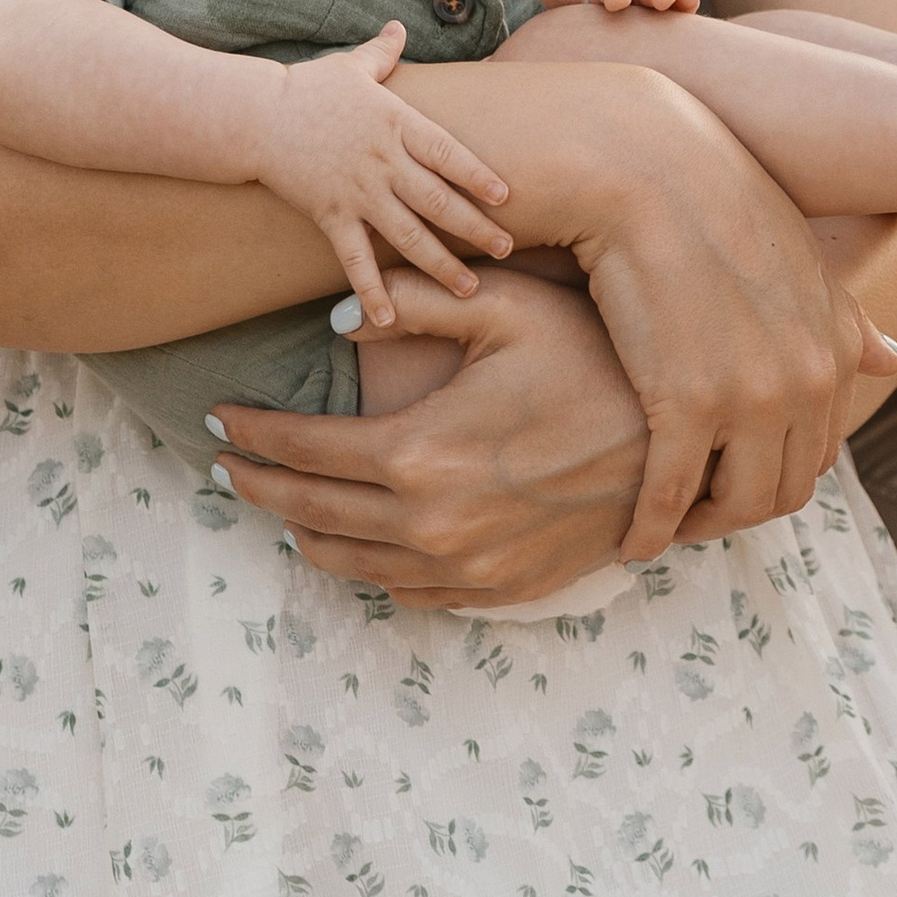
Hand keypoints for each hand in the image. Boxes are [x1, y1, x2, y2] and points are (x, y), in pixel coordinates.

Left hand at [210, 266, 652, 606]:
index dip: (254, 432)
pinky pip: (409, 593)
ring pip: (352, 564)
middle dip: (260, 486)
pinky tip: (359, 546)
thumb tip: (340, 319)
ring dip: (304, 535)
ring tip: (281, 506)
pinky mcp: (500, 591)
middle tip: (227, 466)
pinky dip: (370, 570)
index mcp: (418, 454)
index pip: (304, 450)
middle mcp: (431, 525)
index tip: (220, 419)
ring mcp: (467, 570)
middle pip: (312, 513)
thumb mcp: (506, 310)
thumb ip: (417, 302)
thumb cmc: (593, 362)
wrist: (677, 447)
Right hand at [261, 24, 511, 323]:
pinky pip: (355, 259)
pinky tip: (390, 317)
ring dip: (440, 264)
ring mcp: (358, 191)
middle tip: (506, 249)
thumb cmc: (306, 88)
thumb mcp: (350, 65)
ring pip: (408, 235)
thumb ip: (383, 52)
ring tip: (468, 289)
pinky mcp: (330, 215)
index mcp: (396, 123)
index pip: (449, 153)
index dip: (478, 175)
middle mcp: (384, 161)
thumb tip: (399, 26)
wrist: (255, 115)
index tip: (506, 196)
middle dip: (475, 227)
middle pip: (438, 200)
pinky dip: (373, 290)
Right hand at [475, 58, 896, 552]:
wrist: (640, 166)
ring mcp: (750, 397)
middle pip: (781, 490)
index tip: (728, 477)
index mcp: (834, 348)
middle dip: (737, 510)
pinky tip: (629, 536)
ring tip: (661, 524)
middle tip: (691, 513)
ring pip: (735, 504)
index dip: (771, 476)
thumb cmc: (708, 200)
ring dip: (699, 529)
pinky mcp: (685, 403)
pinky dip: (648, 528)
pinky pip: (670, 497)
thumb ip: (844, 316)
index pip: (817, 454)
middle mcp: (806, 380)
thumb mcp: (794, 258)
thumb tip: (894, 358)